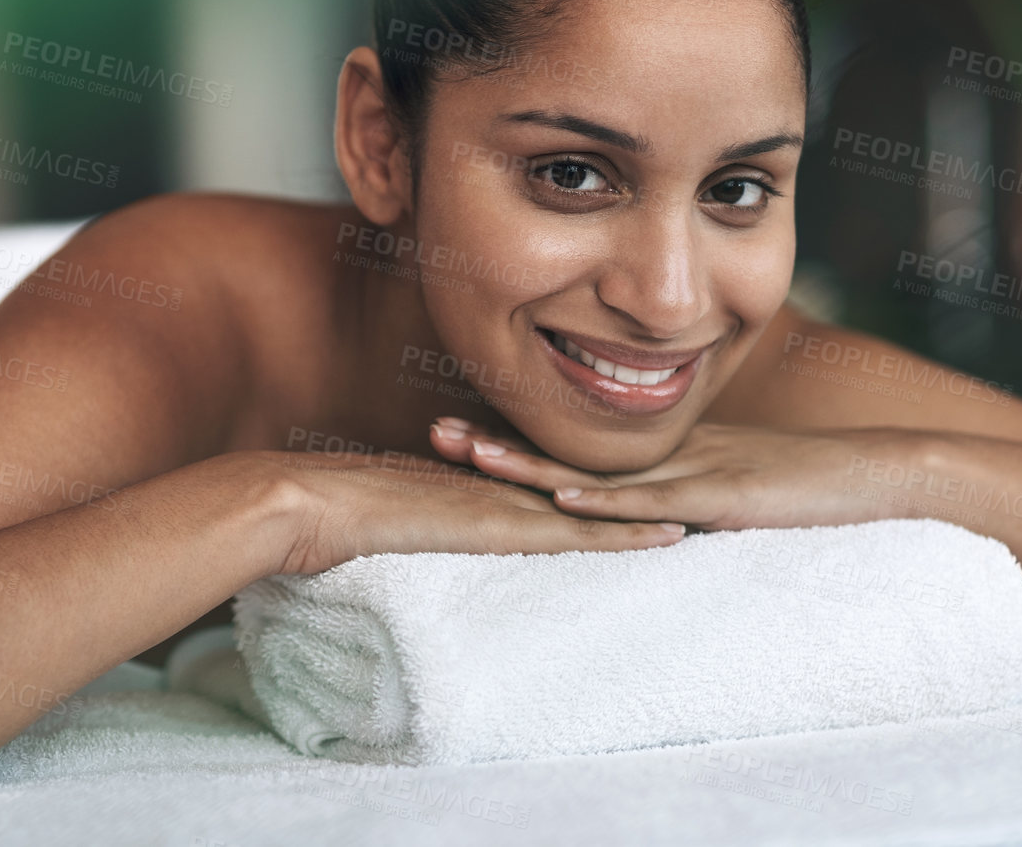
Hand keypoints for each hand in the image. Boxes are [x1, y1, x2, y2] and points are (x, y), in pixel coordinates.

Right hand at [228, 449, 686, 575]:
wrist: (309, 503)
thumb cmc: (331, 514)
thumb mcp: (392, 519)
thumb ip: (417, 521)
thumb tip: (419, 533)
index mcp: (483, 484)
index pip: (556, 482)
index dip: (605, 485)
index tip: (651, 486)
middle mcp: (504, 487)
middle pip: (591, 488)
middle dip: (646, 489)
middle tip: (706, 487)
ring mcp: (505, 504)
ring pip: (598, 507)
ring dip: (652, 510)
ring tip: (712, 509)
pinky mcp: (501, 527)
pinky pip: (577, 532)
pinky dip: (625, 534)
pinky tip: (670, 538)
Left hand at [426, 418, 921, 530]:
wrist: (880, 475)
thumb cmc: (813, 489)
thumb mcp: (736, 491)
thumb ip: (689, 503)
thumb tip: (648, 528)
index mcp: (667, 455)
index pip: (581, 450)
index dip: (522, 442)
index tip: (463, 435)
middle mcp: (669, 456)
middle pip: (570, 452)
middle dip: (502, 443)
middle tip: (437, 434)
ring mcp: (693, 471)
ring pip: (597, 472)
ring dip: (532, 466)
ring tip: (471, 455)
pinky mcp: (722, 496)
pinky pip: (654, 503)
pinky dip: (607, 504)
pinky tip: (563, 503)